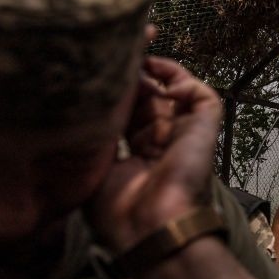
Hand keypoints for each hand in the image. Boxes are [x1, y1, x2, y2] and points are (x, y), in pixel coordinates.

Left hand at [89, 56, 221, 252]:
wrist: (149, 227)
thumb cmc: (116, 209)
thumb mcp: (91, 165)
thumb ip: (89, 135)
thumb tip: (74, 108)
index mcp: (136, 153)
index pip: (128, 110)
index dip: (118, 87)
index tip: (103, 62)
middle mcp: (161, 140)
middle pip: (148, 95)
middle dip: (133, 72)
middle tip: (116, 51)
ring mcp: (184, 134)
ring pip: (175, 90)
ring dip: (154, 72)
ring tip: (135, 61)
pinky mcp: (204, 129)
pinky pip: (202, 96)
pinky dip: (183, 81)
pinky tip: (160, 80)